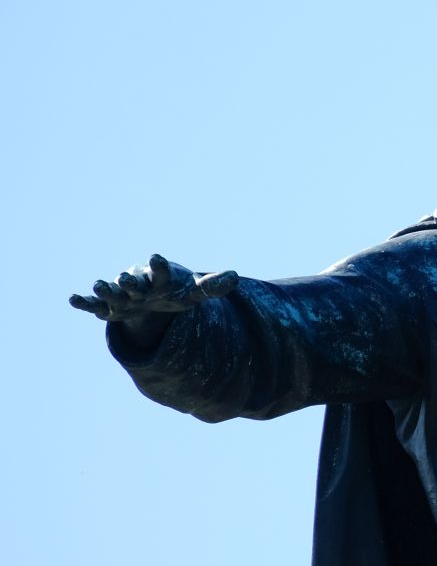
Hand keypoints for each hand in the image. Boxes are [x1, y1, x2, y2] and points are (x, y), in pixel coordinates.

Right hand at [70, 254, 237, 349]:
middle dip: (130, 281)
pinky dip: (85, 303)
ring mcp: (124, 296)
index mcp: (161, 279)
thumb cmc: (176, 291)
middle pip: (135, 283)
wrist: (154, 295)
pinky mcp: (111, 307)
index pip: (163, 272)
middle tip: (126, 278)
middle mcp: (140, 286)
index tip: (157, 258)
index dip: (161, 266)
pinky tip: (72, 300)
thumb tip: (236, 277)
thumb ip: (213, 285)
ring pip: (114, 292)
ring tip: (99, 285)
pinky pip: (96, 305)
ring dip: (107, 289)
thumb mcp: (195, 292)